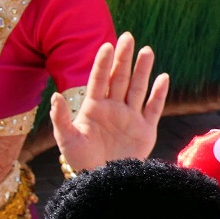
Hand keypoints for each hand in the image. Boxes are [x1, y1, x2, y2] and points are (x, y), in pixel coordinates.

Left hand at [52, 32, 167, 173]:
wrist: (102, 181)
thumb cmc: (81, 160)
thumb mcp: (66, 139)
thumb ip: (60, 118)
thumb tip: (55, 95)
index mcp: (93, 107)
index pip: (99, 80)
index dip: (103, 63)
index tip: (107, 45)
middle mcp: (113, 108)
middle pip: (120, 78)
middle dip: (124, 58)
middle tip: (128, 37)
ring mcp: (130, 117)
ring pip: (137, 88)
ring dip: (142, 70)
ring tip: (146, 50)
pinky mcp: (146, 130)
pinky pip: (154, 108)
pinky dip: (159, 94)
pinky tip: (163, 77)